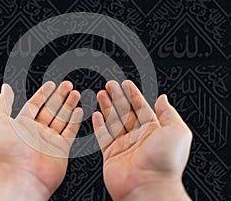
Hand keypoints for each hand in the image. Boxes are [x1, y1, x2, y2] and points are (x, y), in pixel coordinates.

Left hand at [0, 81, 82, 200]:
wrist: (21, 178)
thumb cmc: (6, 153)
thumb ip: (3, 103)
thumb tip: (5, 88)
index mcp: (22, 125)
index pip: (35, 105)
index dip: (43, 94)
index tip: (51, 85)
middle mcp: (36, 132)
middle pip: (51, 109)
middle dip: (60, 96)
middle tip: (68, 85)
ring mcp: (49, 140)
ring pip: (62, 118)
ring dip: (69, 105)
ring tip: (76, 94)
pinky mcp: (61, 149)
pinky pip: (70, 132)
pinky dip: (75, 121)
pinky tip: (79, 111)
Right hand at [92, 80, 191, 200]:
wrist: (148, 187)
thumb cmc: (165, 162)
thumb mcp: (176, 131)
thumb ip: (169, 113)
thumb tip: (163, 99)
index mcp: (154, 131)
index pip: (141, 108)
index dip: (133, 95)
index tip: (126, 84)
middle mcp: (138, 137)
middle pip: (125, 112)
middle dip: (118, 97)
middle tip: (110, 85)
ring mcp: (124, 146)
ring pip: (113, 121)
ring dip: (107, 106)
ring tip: (101, 94)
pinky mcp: (111, 154)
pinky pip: (103, 136)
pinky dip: (99, 125)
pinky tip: (96, 115)